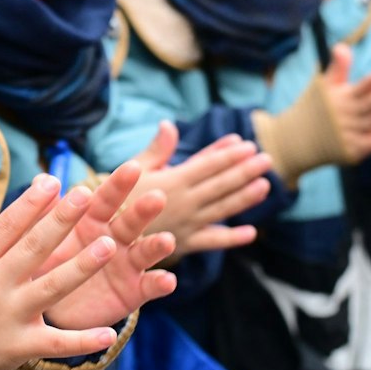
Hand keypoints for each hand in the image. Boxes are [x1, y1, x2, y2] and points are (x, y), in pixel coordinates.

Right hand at [0, 177, 132, 369]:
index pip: (7, 227)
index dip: (30, 203)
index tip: (53, 181)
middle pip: (35, 248)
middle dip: (61, 219)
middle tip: (86, 194)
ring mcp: (11, 316)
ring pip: (53, 287)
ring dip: (82, 266)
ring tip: (110, 245)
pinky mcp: (20, 347)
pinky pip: (56, 344)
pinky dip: (83, 341)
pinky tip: (110, 334)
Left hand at [33, 160, 178, 331]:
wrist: (50, 304)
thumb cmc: (48, 262)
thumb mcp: (43, 237)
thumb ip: (45, 211)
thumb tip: (40, 179)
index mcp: (93, 219)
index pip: (107, 198)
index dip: (119, 184)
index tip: (133, 168)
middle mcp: (115, 237)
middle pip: (131, 220)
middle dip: (144, 210)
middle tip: (157, 197)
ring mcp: (127, 264)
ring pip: (146, 251)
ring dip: (158, 245)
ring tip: (168, 241)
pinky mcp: (134, 291)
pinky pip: (149, 286)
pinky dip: (160, 284)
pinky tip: (168, 281)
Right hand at [125, 122, 272, 254]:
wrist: (104, 236)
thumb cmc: (116, 198)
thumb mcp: (133, 170)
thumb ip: (157, 149)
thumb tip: (169, 125)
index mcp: (173, 181)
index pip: (208, 165)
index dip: (229, 154)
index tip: (248, 145)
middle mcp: (185, 202)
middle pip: (221, 184)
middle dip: (245, 171)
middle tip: (266, 159)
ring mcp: (187, 224)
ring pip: (222, 209)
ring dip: (245, 198)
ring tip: (265, 186)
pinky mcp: (185, 244)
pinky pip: (211, 241)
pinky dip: (231, 238)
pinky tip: (250, 233)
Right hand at [322, 43, 370, 163]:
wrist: (295, 140)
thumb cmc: (314, 108)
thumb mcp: (323, 86)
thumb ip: (338, 67)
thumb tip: (342, 46)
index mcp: (339, 97)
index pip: (358, 87)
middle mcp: (342, 115)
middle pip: (365, 105)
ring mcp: (345, 133)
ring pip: (367, 124)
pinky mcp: (348, 150)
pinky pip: (366, 145)